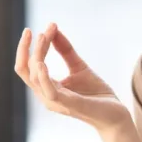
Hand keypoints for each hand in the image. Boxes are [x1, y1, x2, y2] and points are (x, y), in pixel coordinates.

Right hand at [14, 23, 131, 131]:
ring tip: (44, 37)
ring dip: (37, 55)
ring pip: (35, 77)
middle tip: (33, 30)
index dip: (34, 45)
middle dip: (25, 49)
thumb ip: (66, 50)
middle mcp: (46, 95)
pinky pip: (49, 91)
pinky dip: (43, 76)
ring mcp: (55, 101)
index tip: (48, 26)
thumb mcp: (79, 67)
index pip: (30, 65)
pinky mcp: (68, 104)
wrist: (115, 114)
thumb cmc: (96, 94)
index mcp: (47, 87)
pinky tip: (42, 63)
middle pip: (26, 70)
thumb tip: (53, 29)